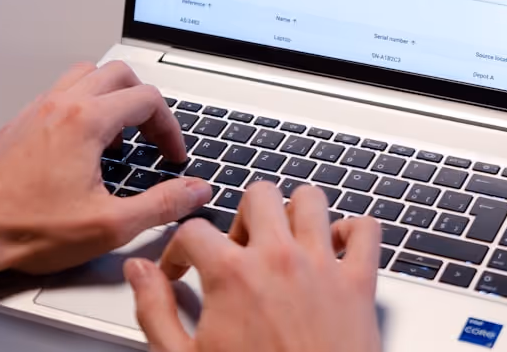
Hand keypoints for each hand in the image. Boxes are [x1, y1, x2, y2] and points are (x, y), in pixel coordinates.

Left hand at [0, 61, 213, 287]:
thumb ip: (162, 204)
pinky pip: (59, 92)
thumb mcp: (110, 225)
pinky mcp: (19, 124)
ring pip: (86, 75)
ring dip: (112, 95)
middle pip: (119, 74)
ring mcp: (36, 110)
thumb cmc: (28, 229)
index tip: (172, 157)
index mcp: (86, 121)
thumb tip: (197, 191)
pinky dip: (82, 104)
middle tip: (153, 137)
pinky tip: (83, 144)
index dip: (171, 128)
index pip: (147, 100)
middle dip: (145, 103)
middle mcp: (61, 105)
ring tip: (120, 133)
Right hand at [125, 183, 381, 351]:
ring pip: (312, 199)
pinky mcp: (360, 281)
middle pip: (259, 195)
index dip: (179, 250)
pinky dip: (353, 230)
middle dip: (243, 218)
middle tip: (239, 250)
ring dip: (295, 212)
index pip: (195, 230)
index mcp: (232, 275)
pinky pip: (366, 229)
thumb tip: (139, 271)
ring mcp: (323, 265)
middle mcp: (278, 259)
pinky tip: (336, 248)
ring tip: (284, 240)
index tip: (182, 269)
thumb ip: (155, 310)